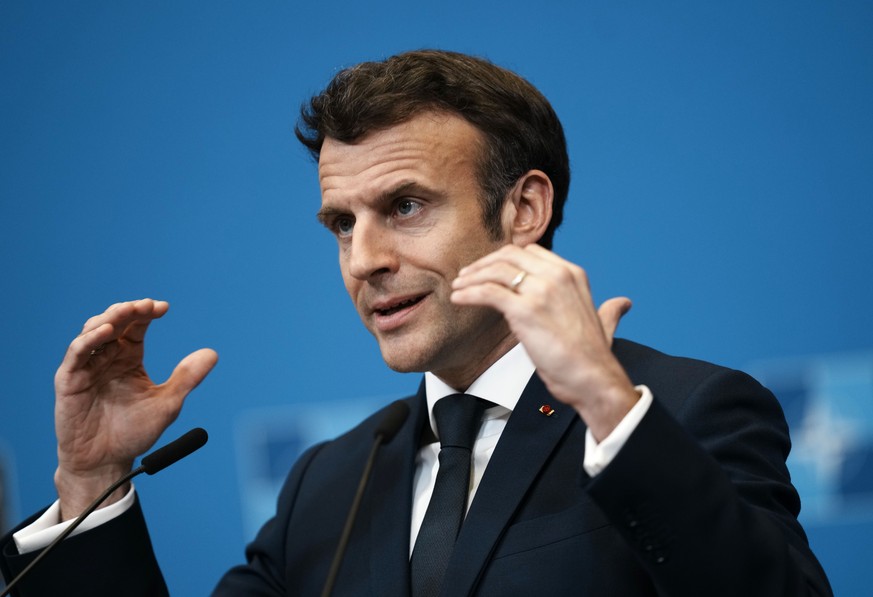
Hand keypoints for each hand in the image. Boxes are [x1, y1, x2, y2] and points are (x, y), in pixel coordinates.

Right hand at [54, 299, 217, 518]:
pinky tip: (106, 331)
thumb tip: (212, 353)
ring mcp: (87, 367)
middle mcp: (107, 358)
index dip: (147, 313)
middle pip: (115, 322)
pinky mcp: (69, 381)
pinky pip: (77, 354)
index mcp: (128, 358)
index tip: (164, 307)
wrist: (106, 463)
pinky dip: (89, 340)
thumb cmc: (134, 433)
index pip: (136, 326)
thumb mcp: (167, 403)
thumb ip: (187, 378)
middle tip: (147, 305)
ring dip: (110, 318)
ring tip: (128, 311)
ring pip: (93, 332)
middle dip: (130, 310)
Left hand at [451, 244, 638, 439]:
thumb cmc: (593, 357)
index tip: (488, 270)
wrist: (594, 379)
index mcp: (572, 274)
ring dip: (471, 277)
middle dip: (484, 263)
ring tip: (458, 287)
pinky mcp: (524, 310)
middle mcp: (557, 276)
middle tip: (467, 275)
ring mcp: (541, 291)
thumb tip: (623, 304)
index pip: (530, 252)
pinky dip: (469, 293)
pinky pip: (488, 292)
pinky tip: (458, 298)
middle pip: (509, 256)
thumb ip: (610, 310)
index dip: (504, 259)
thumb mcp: (604, 323)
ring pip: (495, 271)